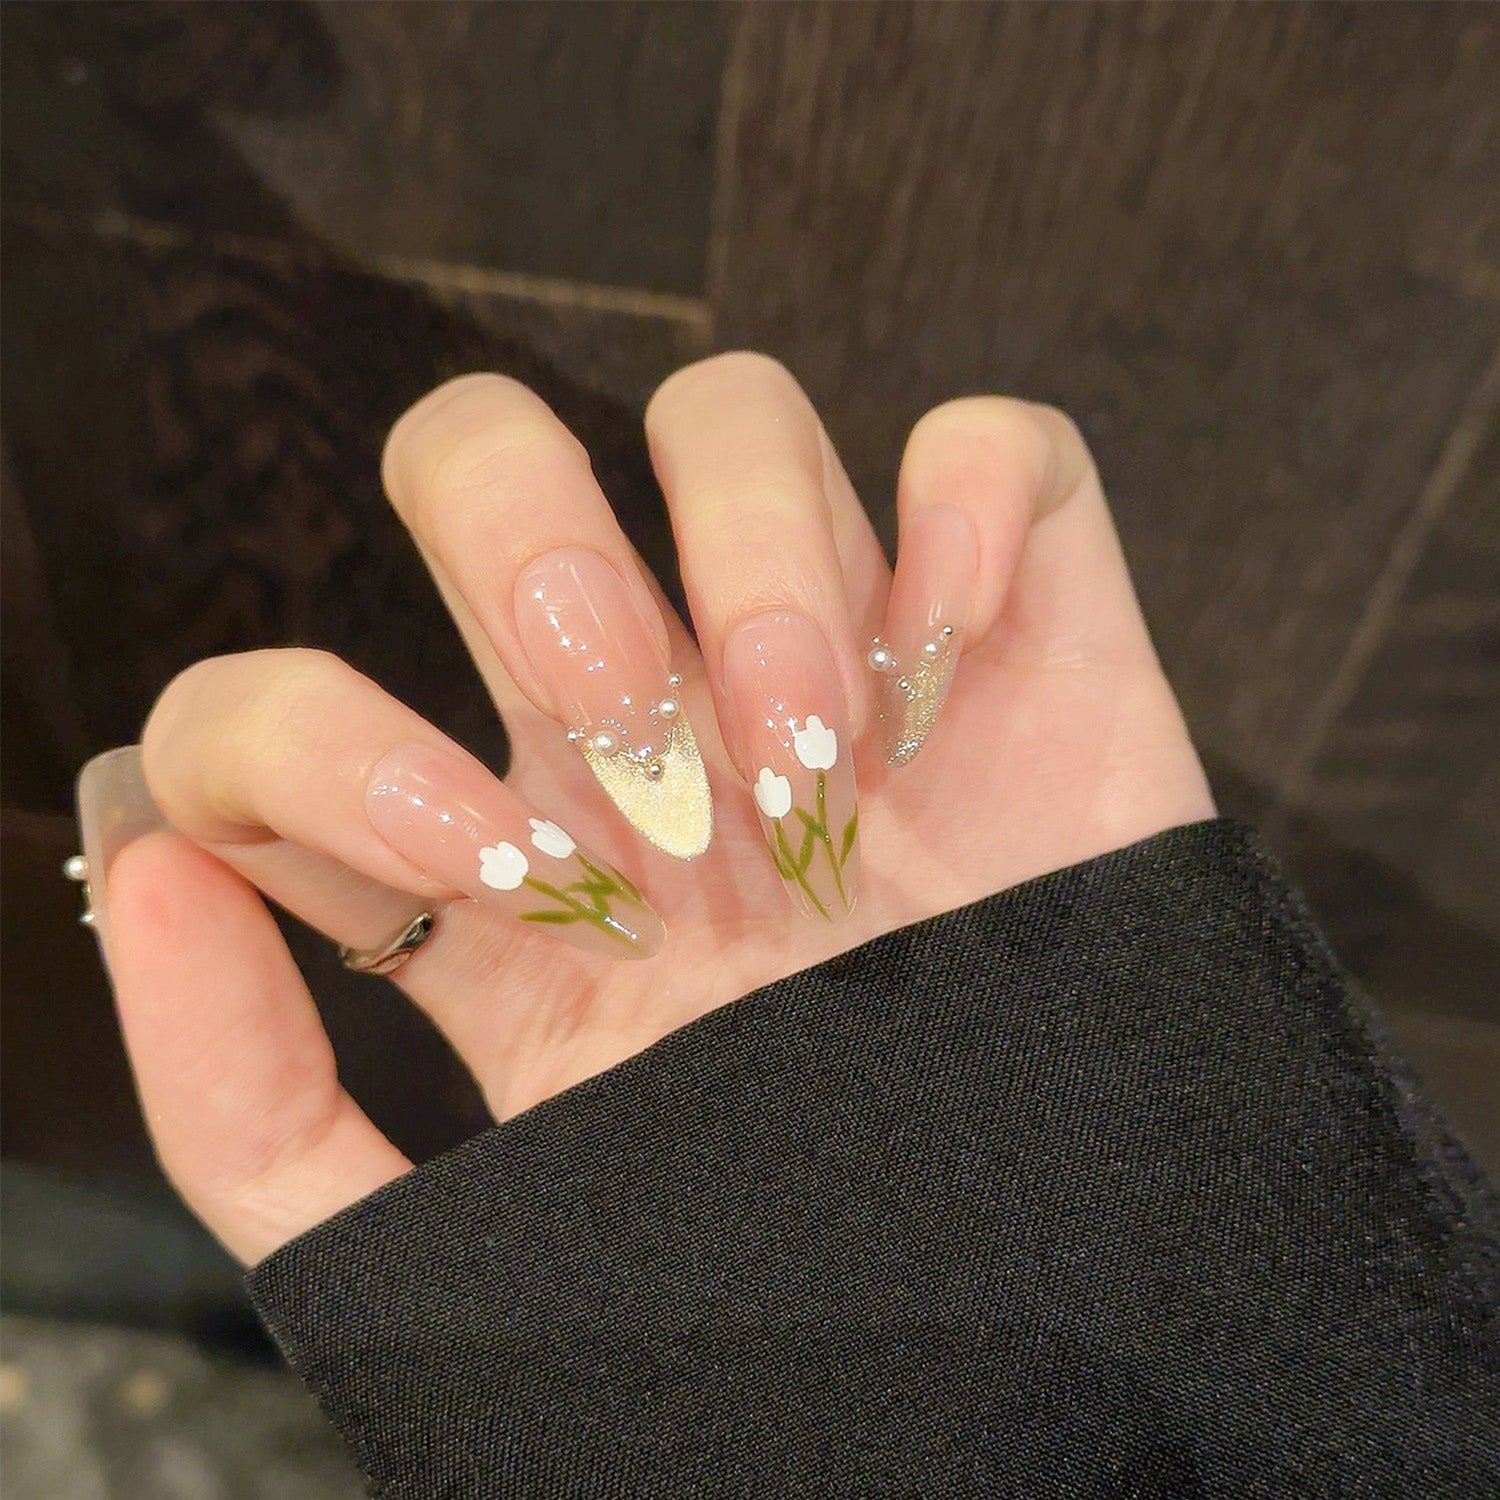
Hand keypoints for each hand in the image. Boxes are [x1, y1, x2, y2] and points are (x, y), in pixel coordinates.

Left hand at [82, 354, 1212, 1262]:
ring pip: (729, 411)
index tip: (491, 881)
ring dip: (753, 555)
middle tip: (637, 738)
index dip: (321, 743)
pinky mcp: (1026, 637)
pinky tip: (954, 649)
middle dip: (531, 552)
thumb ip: (259, 1116)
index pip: (288, 697)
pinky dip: (975, 498)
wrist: (1047, 1305)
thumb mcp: (472, 1242)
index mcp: (511, 856)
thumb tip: (150, 873)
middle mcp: (654, 722)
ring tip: (817, 751)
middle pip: (487, 451)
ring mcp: (843, 655)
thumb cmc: (777, 1262)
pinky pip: (996, 450)